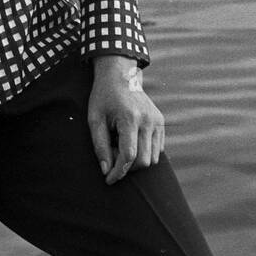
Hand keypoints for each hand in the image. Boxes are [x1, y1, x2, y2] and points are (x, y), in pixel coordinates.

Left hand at [87, 55, 163, 185]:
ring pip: (152, 158)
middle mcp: (148, 120)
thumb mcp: (94, 119)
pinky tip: (131, 141)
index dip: (118, 172)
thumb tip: (106, 170)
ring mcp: (157, 121)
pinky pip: (157, 150)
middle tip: (112, 155)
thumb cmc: (103, 97)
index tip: (108, 180)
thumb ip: (100, 146)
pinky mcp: (161, 122)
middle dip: (127, 168)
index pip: (129, 155)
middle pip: (143, 161)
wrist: (120, 75)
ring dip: (136, 161)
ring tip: (120, 146)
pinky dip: (144, 153)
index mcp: (130, 118)